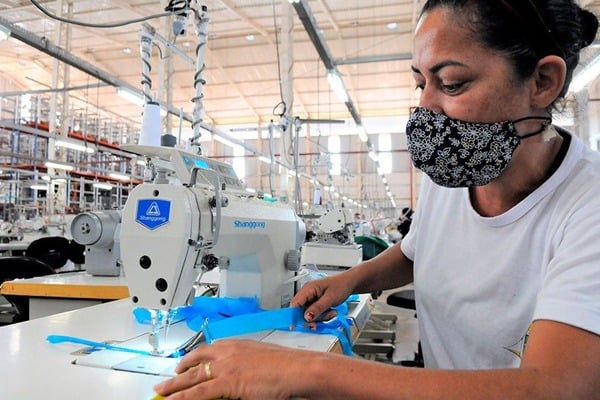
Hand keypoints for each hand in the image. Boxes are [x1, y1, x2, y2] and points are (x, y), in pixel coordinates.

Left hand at [153, 340, 306, 399]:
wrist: (296, 369)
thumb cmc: (287, 365)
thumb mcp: (261, 360)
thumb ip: (244, 364)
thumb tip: (238, 375)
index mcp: (236, 344)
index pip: (207, 350)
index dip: (193, 358)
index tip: (186, 363)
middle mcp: (227, 352)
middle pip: (195, 361)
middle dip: (179, 370)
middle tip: (168, 377)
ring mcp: (225, 367)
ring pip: (192, 377)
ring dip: (174, 384)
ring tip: (162, 390)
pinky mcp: (226, 382)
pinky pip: (198, 392)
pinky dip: (182, 397)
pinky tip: (172, 399)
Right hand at [290, 274, 353, 321]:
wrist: (349, 283)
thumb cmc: (341, 285)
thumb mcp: (331, 298)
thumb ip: (318, 307)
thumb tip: (306, 317)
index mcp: (308, 288)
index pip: (295, 304)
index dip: (294, 315)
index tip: (298, 325)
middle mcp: (307, 293)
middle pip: (301, 311)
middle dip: (312, 318)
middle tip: (324, 317)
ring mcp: (311, 299)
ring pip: (308, 314)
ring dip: (320, 317)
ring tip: (331, 312)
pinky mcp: (315, 303)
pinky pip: (314, 314)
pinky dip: (322, 316)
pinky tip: (330, 311)